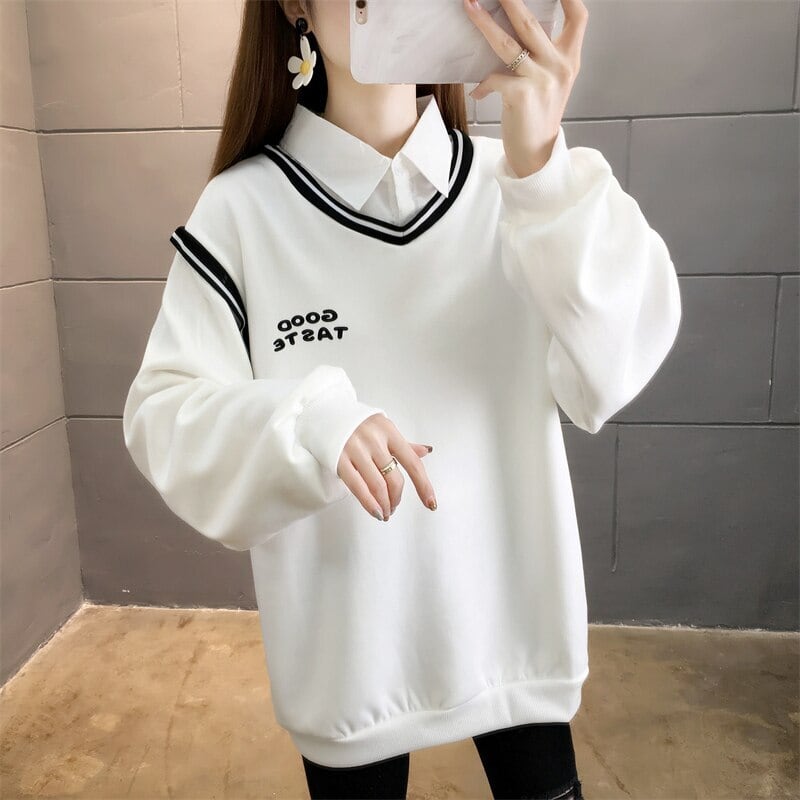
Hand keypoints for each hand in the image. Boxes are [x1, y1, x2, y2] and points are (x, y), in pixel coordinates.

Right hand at [337, 414, 436, 521]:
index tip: (430, 503)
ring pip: (377, 486)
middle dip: (396, 498)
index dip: (423, 485)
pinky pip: (357, 487)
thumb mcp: (384, 427)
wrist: (325, 412)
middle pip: (394, 479)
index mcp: (389, 431)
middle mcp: (374, 440)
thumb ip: (403, 444)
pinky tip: (375, 511)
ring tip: (385, 512)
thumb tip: (425, 452)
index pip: (412, 463)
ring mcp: (356, 450)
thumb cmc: (358, 423)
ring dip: (384, 505)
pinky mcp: (339, 460)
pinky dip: (369, 504)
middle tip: (394, 506)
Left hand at [462, 0, 587, 176]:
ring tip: (469, 6)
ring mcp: (542, 80)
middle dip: (510, 0)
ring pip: (508, 43)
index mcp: (569, 60)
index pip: (579, 16)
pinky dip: (483, 84)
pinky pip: (495, 78)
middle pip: (532, 22)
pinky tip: (478, 92)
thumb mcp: (550, 83)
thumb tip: (515, 28)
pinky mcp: (523, 96)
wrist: (537, 156)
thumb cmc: (538, 118)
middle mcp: (559, 66)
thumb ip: (542, 56)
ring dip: (485, 23)